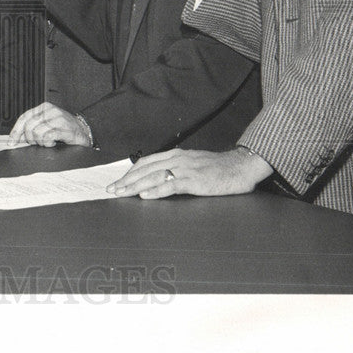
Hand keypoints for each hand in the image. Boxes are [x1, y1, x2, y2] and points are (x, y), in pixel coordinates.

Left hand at [8, 102, 90, 146]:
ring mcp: (58, 118)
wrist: (84, 132)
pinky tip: (53, 143)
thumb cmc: (63, 130)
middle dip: (30, 139)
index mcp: (43, 108)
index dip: (16, 131)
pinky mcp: (65, 128)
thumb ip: (33, 127)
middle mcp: (50, 110)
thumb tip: (16, 137)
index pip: (24, 117)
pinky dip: (48, 143)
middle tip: (38, 143)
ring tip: (47, 142)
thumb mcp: (46, 125)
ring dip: (40, 142)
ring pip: (37, 132)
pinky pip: (48, 136)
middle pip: (29, 126)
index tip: (11, 142)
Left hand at [106, 147, 273, 198]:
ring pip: (154, 176)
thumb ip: (176, 169)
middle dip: (127, 180)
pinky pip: (172, 185)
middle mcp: (177, 159)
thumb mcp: (193, 164)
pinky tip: (146, 196)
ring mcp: (185, 169)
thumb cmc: (218, 169)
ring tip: (122, 193)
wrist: (241, 166)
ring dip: (135, 186)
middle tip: (112, 190)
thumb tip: (159, 178)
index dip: (130, 172)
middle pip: (145, 169)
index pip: (146, 162)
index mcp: (176, 155)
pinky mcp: (195, 181)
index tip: (118, 182)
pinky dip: (156, 191)